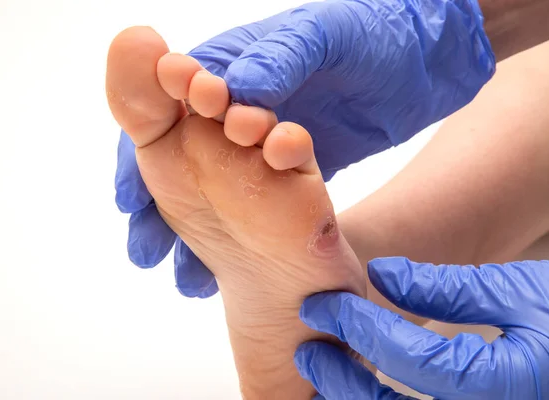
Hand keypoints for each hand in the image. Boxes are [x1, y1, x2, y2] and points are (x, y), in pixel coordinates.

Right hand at [115, 0, 495, 296]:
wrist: (417, 58)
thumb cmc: (369, 33)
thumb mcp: (324, 36)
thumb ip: (282, 58)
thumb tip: (235, 89)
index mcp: (232, 66)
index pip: (167, 112)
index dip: (143, 153)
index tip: (130, 197)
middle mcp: (235, 106)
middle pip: (178, 158)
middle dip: (157, 205)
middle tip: (146, 252)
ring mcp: (258, 141)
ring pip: (210, 190)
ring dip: (192, 232)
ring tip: (186, 277)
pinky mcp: (286, 169)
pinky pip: (250, 205)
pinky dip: (235, 237)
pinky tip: (226, 270)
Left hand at [295, 257, 548, 398]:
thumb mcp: (518, 292)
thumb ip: (449, 287)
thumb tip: (380, 275)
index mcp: (506, 385)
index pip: (411, 359)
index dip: (361, 328)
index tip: (325, 304)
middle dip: (342, 382)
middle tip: (308, 349)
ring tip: (321, 370)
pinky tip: (355, 387)